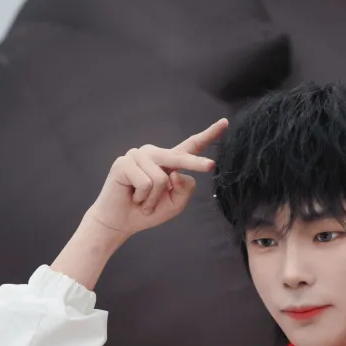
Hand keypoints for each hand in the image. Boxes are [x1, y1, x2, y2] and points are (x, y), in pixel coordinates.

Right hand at [87, 118, 228, 243]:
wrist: (120, 222)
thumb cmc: (147, 211)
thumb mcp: (175, 204)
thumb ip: (185, 189)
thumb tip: (177, 173)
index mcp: (168, 162)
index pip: (190, 146)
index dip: (208, 135)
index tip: (225, 123)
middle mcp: (153, 154)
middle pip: (180, 157)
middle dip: (195, 164)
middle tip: (211, 166)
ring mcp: (137, 155)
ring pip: (161, 178)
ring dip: (153, 198)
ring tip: (142, 201)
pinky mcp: (123, 163)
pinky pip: (145, 183)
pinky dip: (142, 198)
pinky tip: (132, 197)